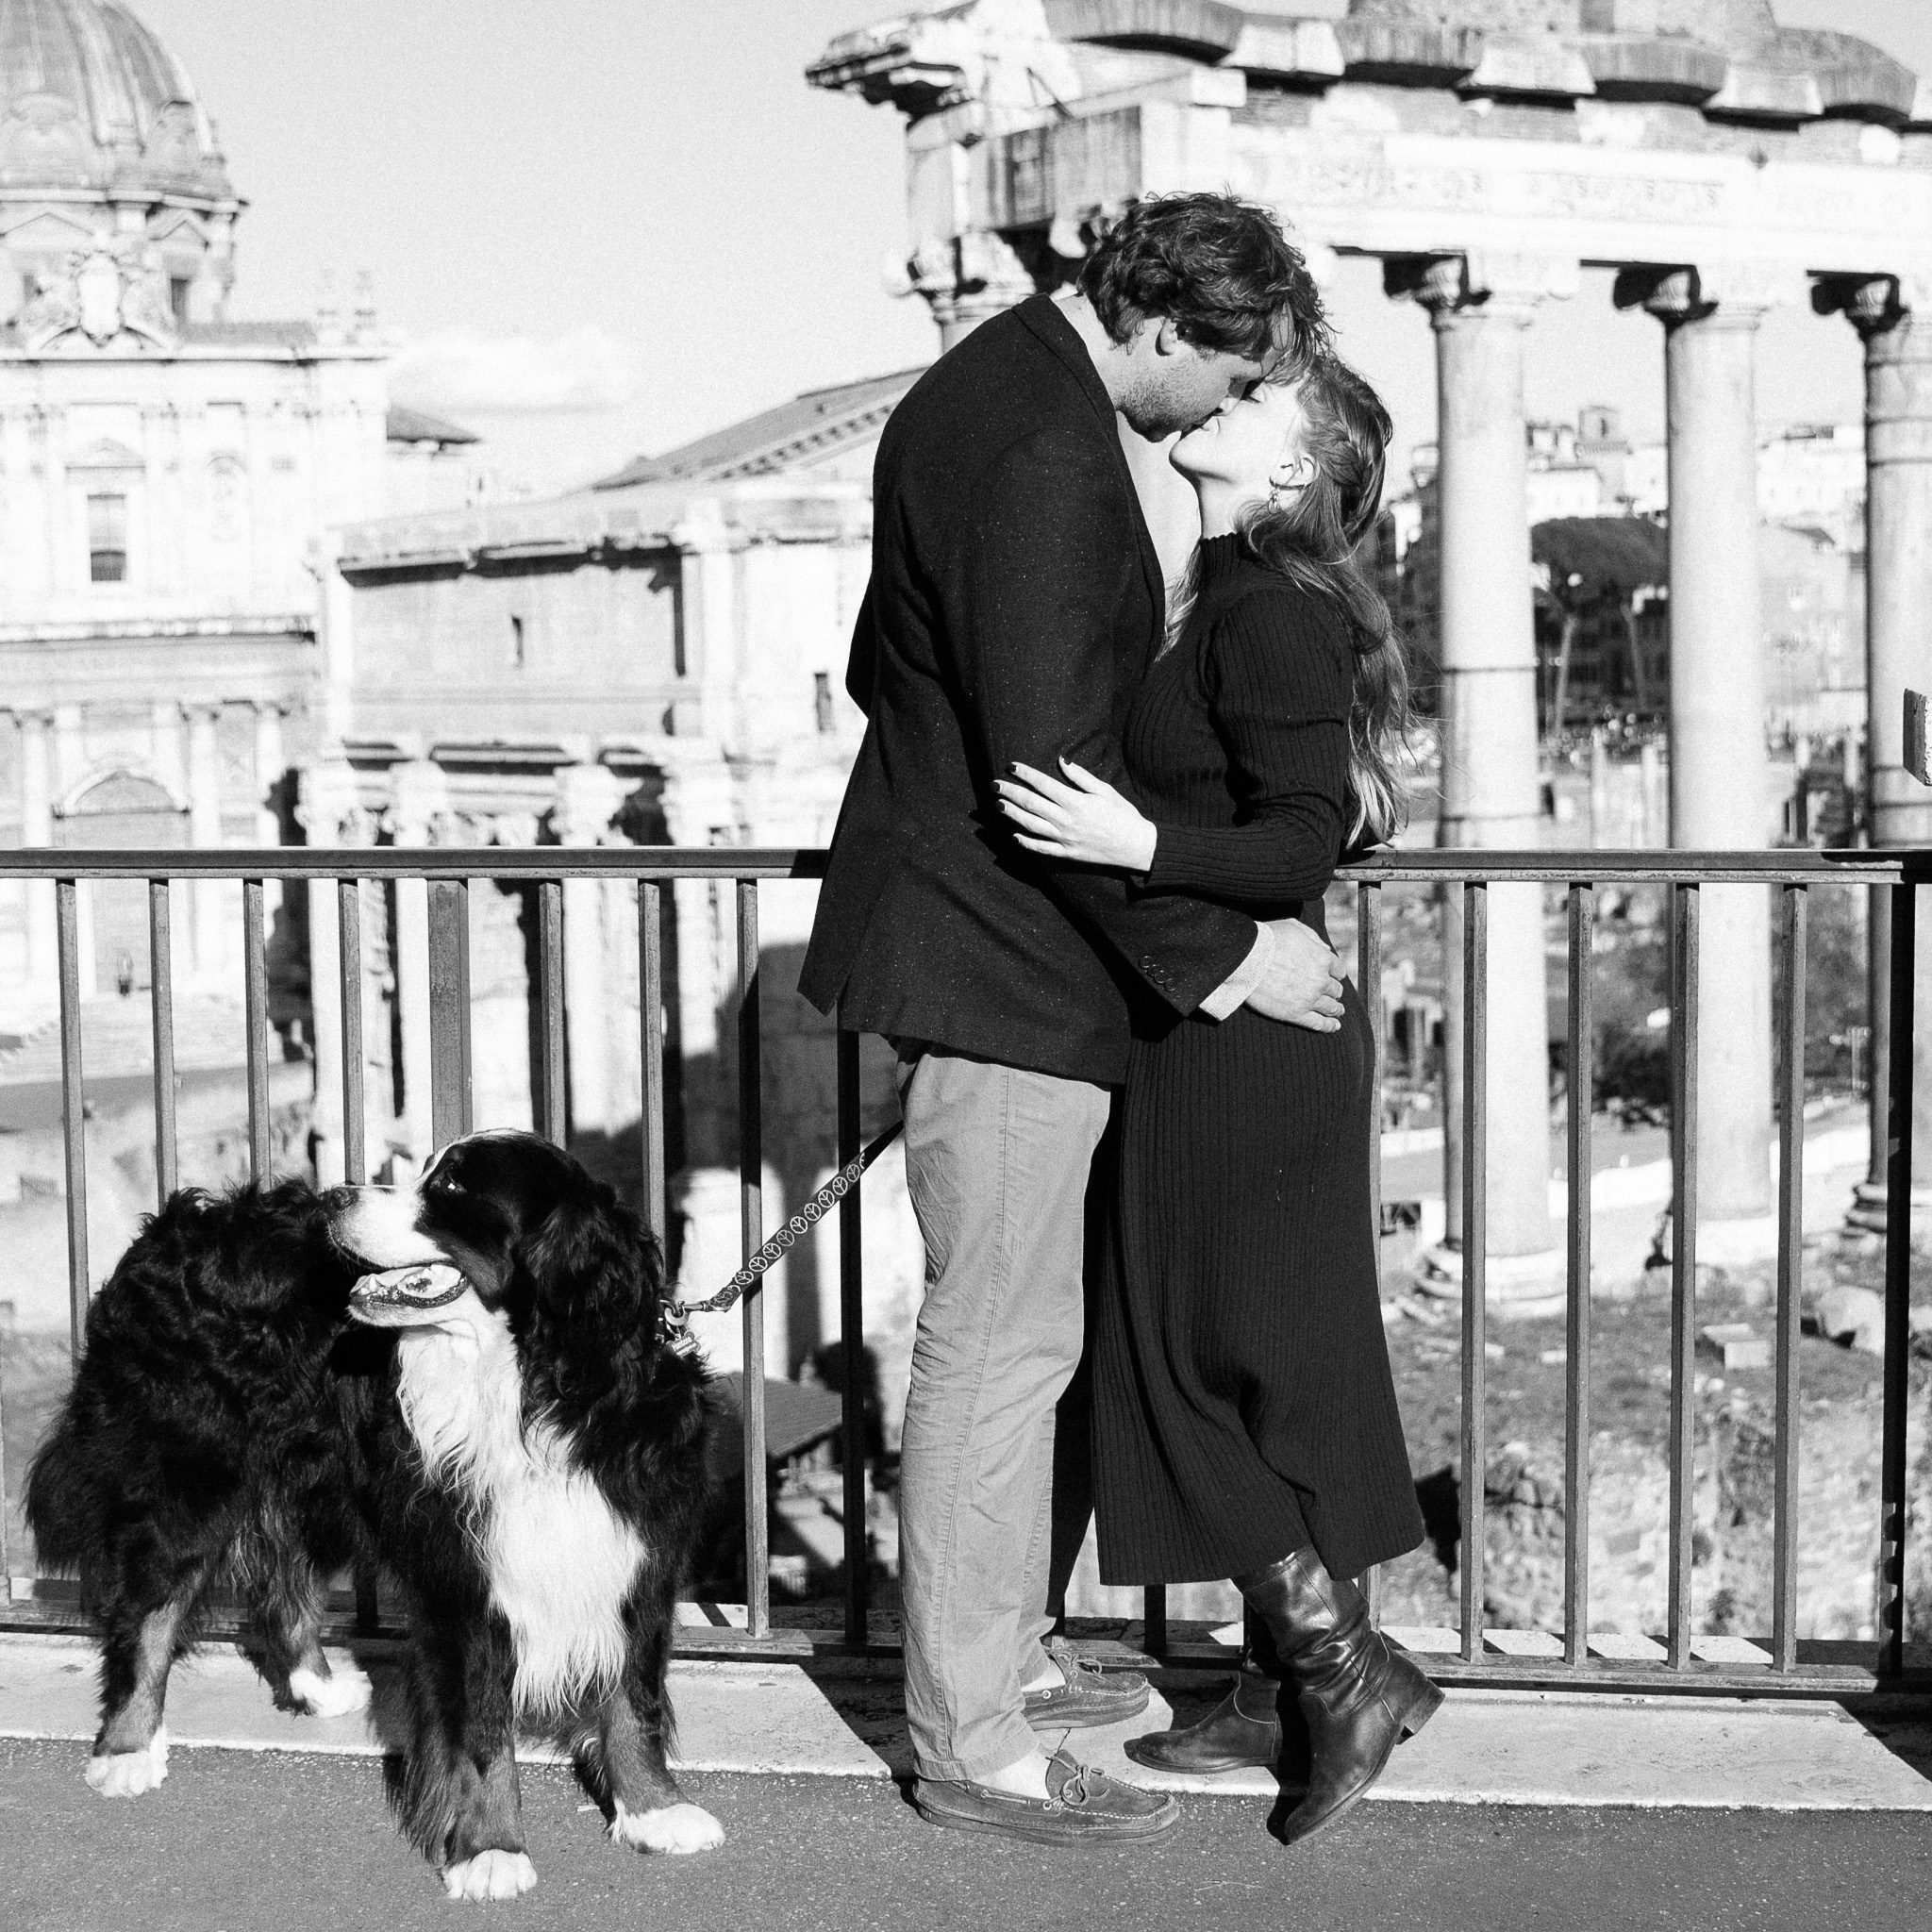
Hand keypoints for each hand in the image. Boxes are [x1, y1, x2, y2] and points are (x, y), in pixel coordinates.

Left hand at [995, 759, 1158, 871]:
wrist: (1137, 846)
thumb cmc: (1124, 815)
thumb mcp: (1105, 791)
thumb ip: (1081, 777)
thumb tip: (1062, 760)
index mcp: (1076, 802)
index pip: (1043, 784)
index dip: (1025, 774)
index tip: (1012, 767)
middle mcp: (1066, 820)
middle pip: (1031, 803)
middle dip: (1010, 792)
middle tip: (994, 785)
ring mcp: (1065, 839)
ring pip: (1031, 825)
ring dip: (1013, 814)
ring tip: (999, 805)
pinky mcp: (1067, 854)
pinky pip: (1042, 849)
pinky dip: (1026, 843)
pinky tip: (1014, 836)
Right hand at [1244, 918, 1344, 1031]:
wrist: (1245, 960)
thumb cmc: (1266, 940)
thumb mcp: (1293, 927)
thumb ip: (1313, 938)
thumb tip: (1325, 949)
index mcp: (1322, 959)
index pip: (1338, 970)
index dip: (1335, 972)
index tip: (1332, 975)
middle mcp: (1320, 981)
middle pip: (1336, 990)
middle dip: (1334, 990)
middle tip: (1333, 993)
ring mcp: (1309, 999)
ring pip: (1331, 1007)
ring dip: (1336, 1009)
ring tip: (1338, 1012)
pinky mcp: (1295, 1014)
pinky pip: (1318, 1023)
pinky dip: (1328, 1026)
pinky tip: (1334, 1026)